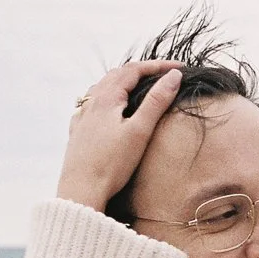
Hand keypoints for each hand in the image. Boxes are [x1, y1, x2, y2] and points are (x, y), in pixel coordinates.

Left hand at [55, 60, 183, 210]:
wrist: (81, 191)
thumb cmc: (111, 164)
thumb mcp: (140, 131)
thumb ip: (157, 102)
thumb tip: (173, 76)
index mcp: (107, 98)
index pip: (135, 70)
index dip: (158, 66)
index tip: (180, 68)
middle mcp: (91, 102)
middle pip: (117, 75)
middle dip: (141, 71)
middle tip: (163, 74)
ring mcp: (82, 117)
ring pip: (102, 88)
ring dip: (122, 81)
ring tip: (138, 85)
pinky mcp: (78, 132)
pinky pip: (90, 105)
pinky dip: (105, 98)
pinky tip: (107, 107)